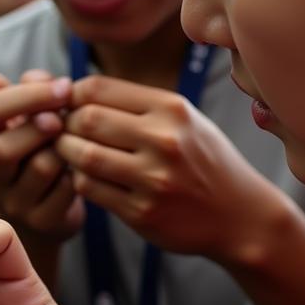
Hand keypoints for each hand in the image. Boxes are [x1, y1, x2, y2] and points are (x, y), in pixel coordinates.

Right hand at [0, 58, 83, 240]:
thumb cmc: (38, 150)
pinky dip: (80, 171)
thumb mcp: (22, 116)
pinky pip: (67, 190)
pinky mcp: (44, 221)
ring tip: (78, 139)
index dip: (27, 94)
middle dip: (42, 123)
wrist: (47, 211)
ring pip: (41, 167)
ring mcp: (15, 202)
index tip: (62, 85)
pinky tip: (85, 164)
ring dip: (66, 147)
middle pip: (5, 146)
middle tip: (68, 114)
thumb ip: (19, 88)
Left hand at [58, 75, 279, 260]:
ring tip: (69, 151)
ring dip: (66, 152)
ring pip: (83, 155)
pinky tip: (86, 176)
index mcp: (171, 108)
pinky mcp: (143, 212)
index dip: (71, 95)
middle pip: (86, 119)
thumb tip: (72, 91)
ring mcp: (153, 179)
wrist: (242, 216)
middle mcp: (164, 140)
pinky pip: (91, 188)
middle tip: (62, 130)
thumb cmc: (203, 160)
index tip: (67, 105)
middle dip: (65, 123)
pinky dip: (79, 179)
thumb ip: (136, 105)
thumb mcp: (184, 119)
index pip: (97, 88)